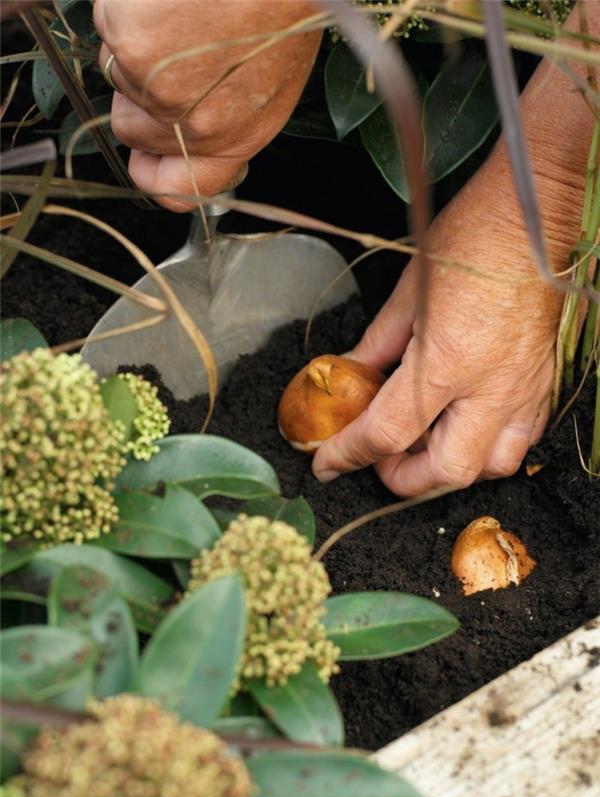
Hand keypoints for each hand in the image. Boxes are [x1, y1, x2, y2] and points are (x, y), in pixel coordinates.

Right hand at [93, 0, 320, 209]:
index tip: (146, 156)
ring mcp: (153, 84)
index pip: (173, 188)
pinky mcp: (129, 39)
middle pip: (130, 127)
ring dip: (136, 41)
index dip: (151, 173)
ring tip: (183, 12)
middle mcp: (188, 125)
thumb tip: (183, 128)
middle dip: (139, 92)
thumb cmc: (282, 12)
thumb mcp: (271, 84)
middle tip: (172, 52)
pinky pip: (108, 21)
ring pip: (115, 70)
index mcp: (231, 141)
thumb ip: (222, 118)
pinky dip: (128, 4)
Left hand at [312, 2, 594, 495]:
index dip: (349, 454)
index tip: (326, 463)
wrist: (528, 215)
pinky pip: (521, 439)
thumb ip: (377, 346)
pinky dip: (488, 448)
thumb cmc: (466, 241)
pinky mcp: (542, 381)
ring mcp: (523, 388)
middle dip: (404, 479)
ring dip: (450, 470)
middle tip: (378, 464)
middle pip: (447, 470)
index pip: (388, 432)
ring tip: (422, 450)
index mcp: (447, 360)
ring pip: (492, 466)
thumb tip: (351, 376)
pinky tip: (464, 427)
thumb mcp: (407, 293)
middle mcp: (491, 386)